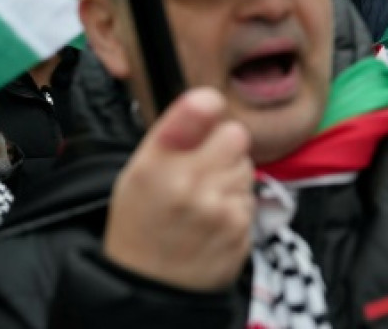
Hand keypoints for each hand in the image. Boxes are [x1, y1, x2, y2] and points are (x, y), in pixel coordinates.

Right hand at [104, 88, 254, 291]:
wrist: (149, 288)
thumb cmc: (142, 225)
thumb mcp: (137, 176)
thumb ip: (173, 137)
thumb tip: (208, 99)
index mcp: (155, 165)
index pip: (197, 113)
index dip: (208, 105)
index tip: (209, 106)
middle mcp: (186, 184)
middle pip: (235, 134)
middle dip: (224, 145)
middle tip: (204, 165)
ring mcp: (216, 207)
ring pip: (245, 164)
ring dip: (231, 176)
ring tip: (203, 200)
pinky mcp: (239, 227)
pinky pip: (250, 196)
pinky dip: (236, 204)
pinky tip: (213, 221)